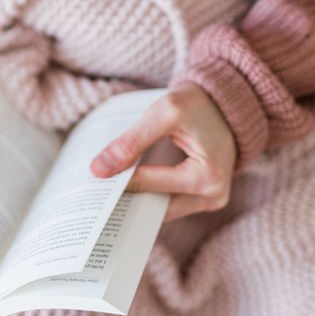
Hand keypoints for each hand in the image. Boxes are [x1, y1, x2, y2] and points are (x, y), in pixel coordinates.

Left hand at [90, 82, 236, 220]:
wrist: (223, 104)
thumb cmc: (197, 105)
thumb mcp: (164, 113)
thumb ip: (132, 142)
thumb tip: (99, 170)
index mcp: (207, 176)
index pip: (149, 185)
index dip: (118, 181)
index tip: (91, 179)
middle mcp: (213, 196)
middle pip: (155, 207)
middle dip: (126, 198)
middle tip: (93, 192)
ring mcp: (209, 201)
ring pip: (160, 210)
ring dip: (136, 199)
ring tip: (108, 187)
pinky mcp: (203, 198)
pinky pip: (169, 203)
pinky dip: (149, 194)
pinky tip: (128, 184)